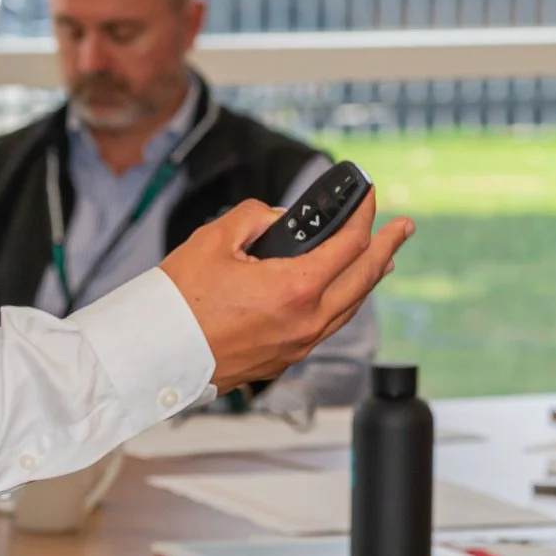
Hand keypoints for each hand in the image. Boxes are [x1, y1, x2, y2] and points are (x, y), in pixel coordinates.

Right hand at [160, 194, 414, 392]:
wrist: (153, 354)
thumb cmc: (177, 300)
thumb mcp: (215, 239)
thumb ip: (255, 218)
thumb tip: (278, 221)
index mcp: (295, 289)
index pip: (349, 245)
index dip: (365, 215)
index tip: (370, 195)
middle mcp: (306, 322)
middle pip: (363, 279)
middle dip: (386, 248)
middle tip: (403, 228)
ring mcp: (297, 345)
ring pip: (349, 307)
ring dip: (369, 278)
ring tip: (383, 258)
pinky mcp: (283, 359)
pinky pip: (328, 326)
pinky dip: (344, 302)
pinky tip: (343, 292)